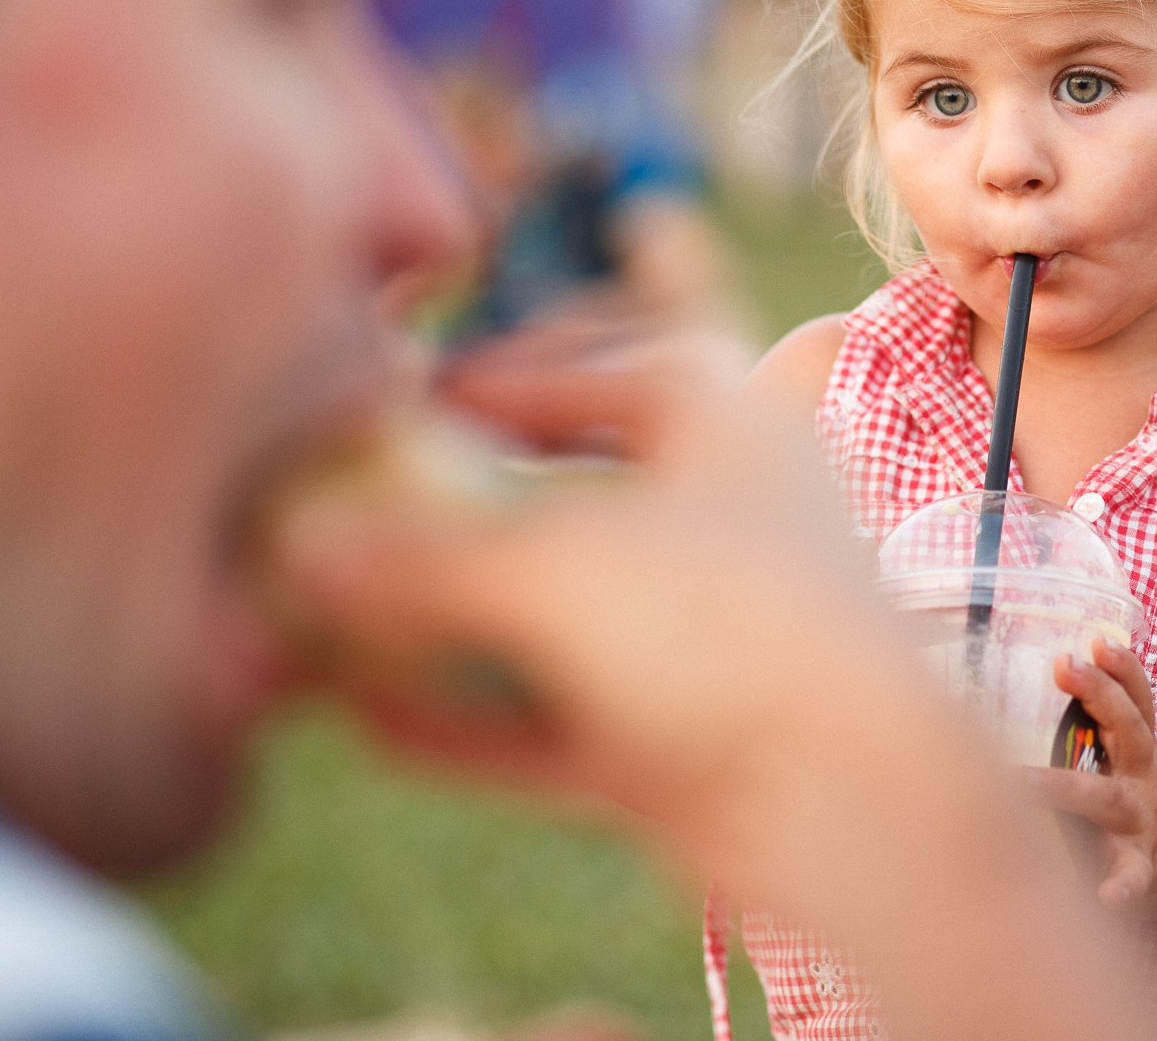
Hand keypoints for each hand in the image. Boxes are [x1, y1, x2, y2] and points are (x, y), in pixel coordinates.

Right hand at [272, 339, 894, 842]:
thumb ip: (422, 556)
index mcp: (718, 416)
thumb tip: (302, 549)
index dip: (501, 370)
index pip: (599, 359)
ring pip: (562, 606)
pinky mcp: (686, 738)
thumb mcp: (555, 564)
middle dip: (474, 487)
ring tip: (342, 607)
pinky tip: (374, 725)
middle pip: (580, 479)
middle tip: (379, 485)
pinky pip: (555, 717)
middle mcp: (719, 514)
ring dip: (456, 611)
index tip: (408, 395)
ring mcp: (705, 631)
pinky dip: (470, 721)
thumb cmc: (727, 623)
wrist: (854, 797)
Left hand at [1028, 639, 1156, 919]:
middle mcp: (1141, 778)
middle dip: (1100, 697)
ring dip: (1066, 788)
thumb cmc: (1141, 795)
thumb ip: (1105, 715)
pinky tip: (1106, 897)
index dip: (1120, 667)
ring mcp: (1141, 824)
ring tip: (1023, 783)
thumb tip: (1055, 658)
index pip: (1136, 697)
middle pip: (1128, 731)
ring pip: (1109, 800)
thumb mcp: (1135, 752)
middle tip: (1064, 666)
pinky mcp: (1139, 869)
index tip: (1095, 641)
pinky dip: (1121, 888)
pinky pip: (1131, 878)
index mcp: (1139, 748)